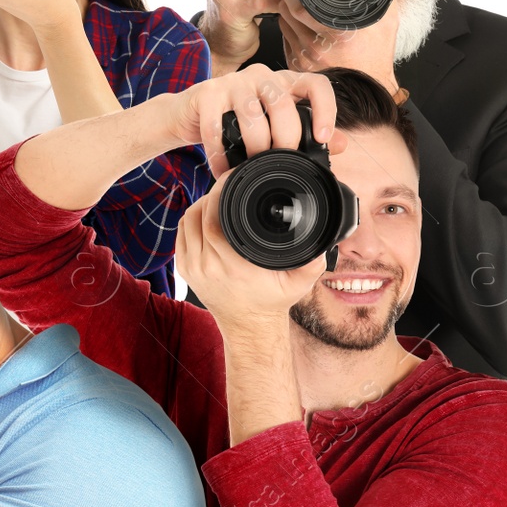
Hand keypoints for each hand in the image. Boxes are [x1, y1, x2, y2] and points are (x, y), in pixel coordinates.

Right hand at [163, 66, 343, 175]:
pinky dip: (220, 155)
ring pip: (251, 114)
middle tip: (280, 162)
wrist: (189, 114)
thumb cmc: (235, 121)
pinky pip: (216, 127)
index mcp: (284, 82)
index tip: (322, 138)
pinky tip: (223, 170)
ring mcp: (232, 82)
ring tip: (250, 167)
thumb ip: (306, 133)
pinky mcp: (207, 93)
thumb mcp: (273, 125)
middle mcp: (261, 76)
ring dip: (253, 146)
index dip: (325, 109)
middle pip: (282, 103)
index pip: (315, 84)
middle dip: (285, 139)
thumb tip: (342, 144)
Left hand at [174, 183, 325, 327]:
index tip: (231, 180)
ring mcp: (193, 268)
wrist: (249, 326)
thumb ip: (311, 262)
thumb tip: (324, 240)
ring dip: (200, 205)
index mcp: (233, 266)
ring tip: (218, 198)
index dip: (219, 195)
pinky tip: (205, 213)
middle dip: (212, 195)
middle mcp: (208, 267)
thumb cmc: (272, 301)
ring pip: (188, 221)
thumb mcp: (298, 283)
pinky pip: (182, 234)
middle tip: (228, 185)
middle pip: (198, 215)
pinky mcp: (185, 270)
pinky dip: (191, 219)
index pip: (213, 220)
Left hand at [276, 0, 400, 94]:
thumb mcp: (384, 21)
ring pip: (283, 23)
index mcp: (337, 33)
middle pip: (286, 11)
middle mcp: (317, 46)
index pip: (298, 4)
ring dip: (288, 12)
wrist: (370, 87)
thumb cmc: (376, 56)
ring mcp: (305, 58)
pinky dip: (290, 29)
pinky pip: (285, 39)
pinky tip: (302, 26)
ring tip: (302, 8)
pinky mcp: (297, 66)